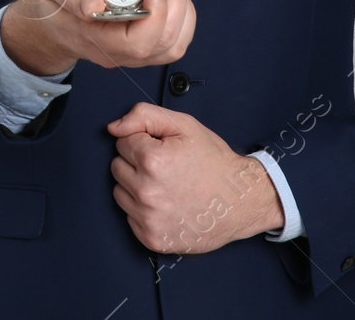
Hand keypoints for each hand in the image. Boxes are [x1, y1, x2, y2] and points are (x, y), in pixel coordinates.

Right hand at [0, 0, 194, 74]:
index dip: (156, 12)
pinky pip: (175, 42)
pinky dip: (183, 17)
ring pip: (174, 46)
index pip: (137, 43)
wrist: (54, 17)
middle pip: (163, 45)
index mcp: (97, 40)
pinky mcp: (145, 47)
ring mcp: (134, 55)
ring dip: (182, 11)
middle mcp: (119, 54)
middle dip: (173, 5)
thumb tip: (95, 5)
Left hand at [107, 102, 282, 254]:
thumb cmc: (214, 161)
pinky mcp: (152, 239)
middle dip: (136, 164)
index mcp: (152, 160)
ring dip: (136, 187)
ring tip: (166, 186)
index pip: (122, 143)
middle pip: (117, 167)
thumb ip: (143, 116)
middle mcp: (147, 192)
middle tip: (166, 168)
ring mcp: (149, 219)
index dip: (143, 142)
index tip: (164, 150)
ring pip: (120, 192)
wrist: (242, 201)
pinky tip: (166, 205)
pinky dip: (142, 210)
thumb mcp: (184, 125)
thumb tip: (113, 128)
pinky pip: (129, 217)